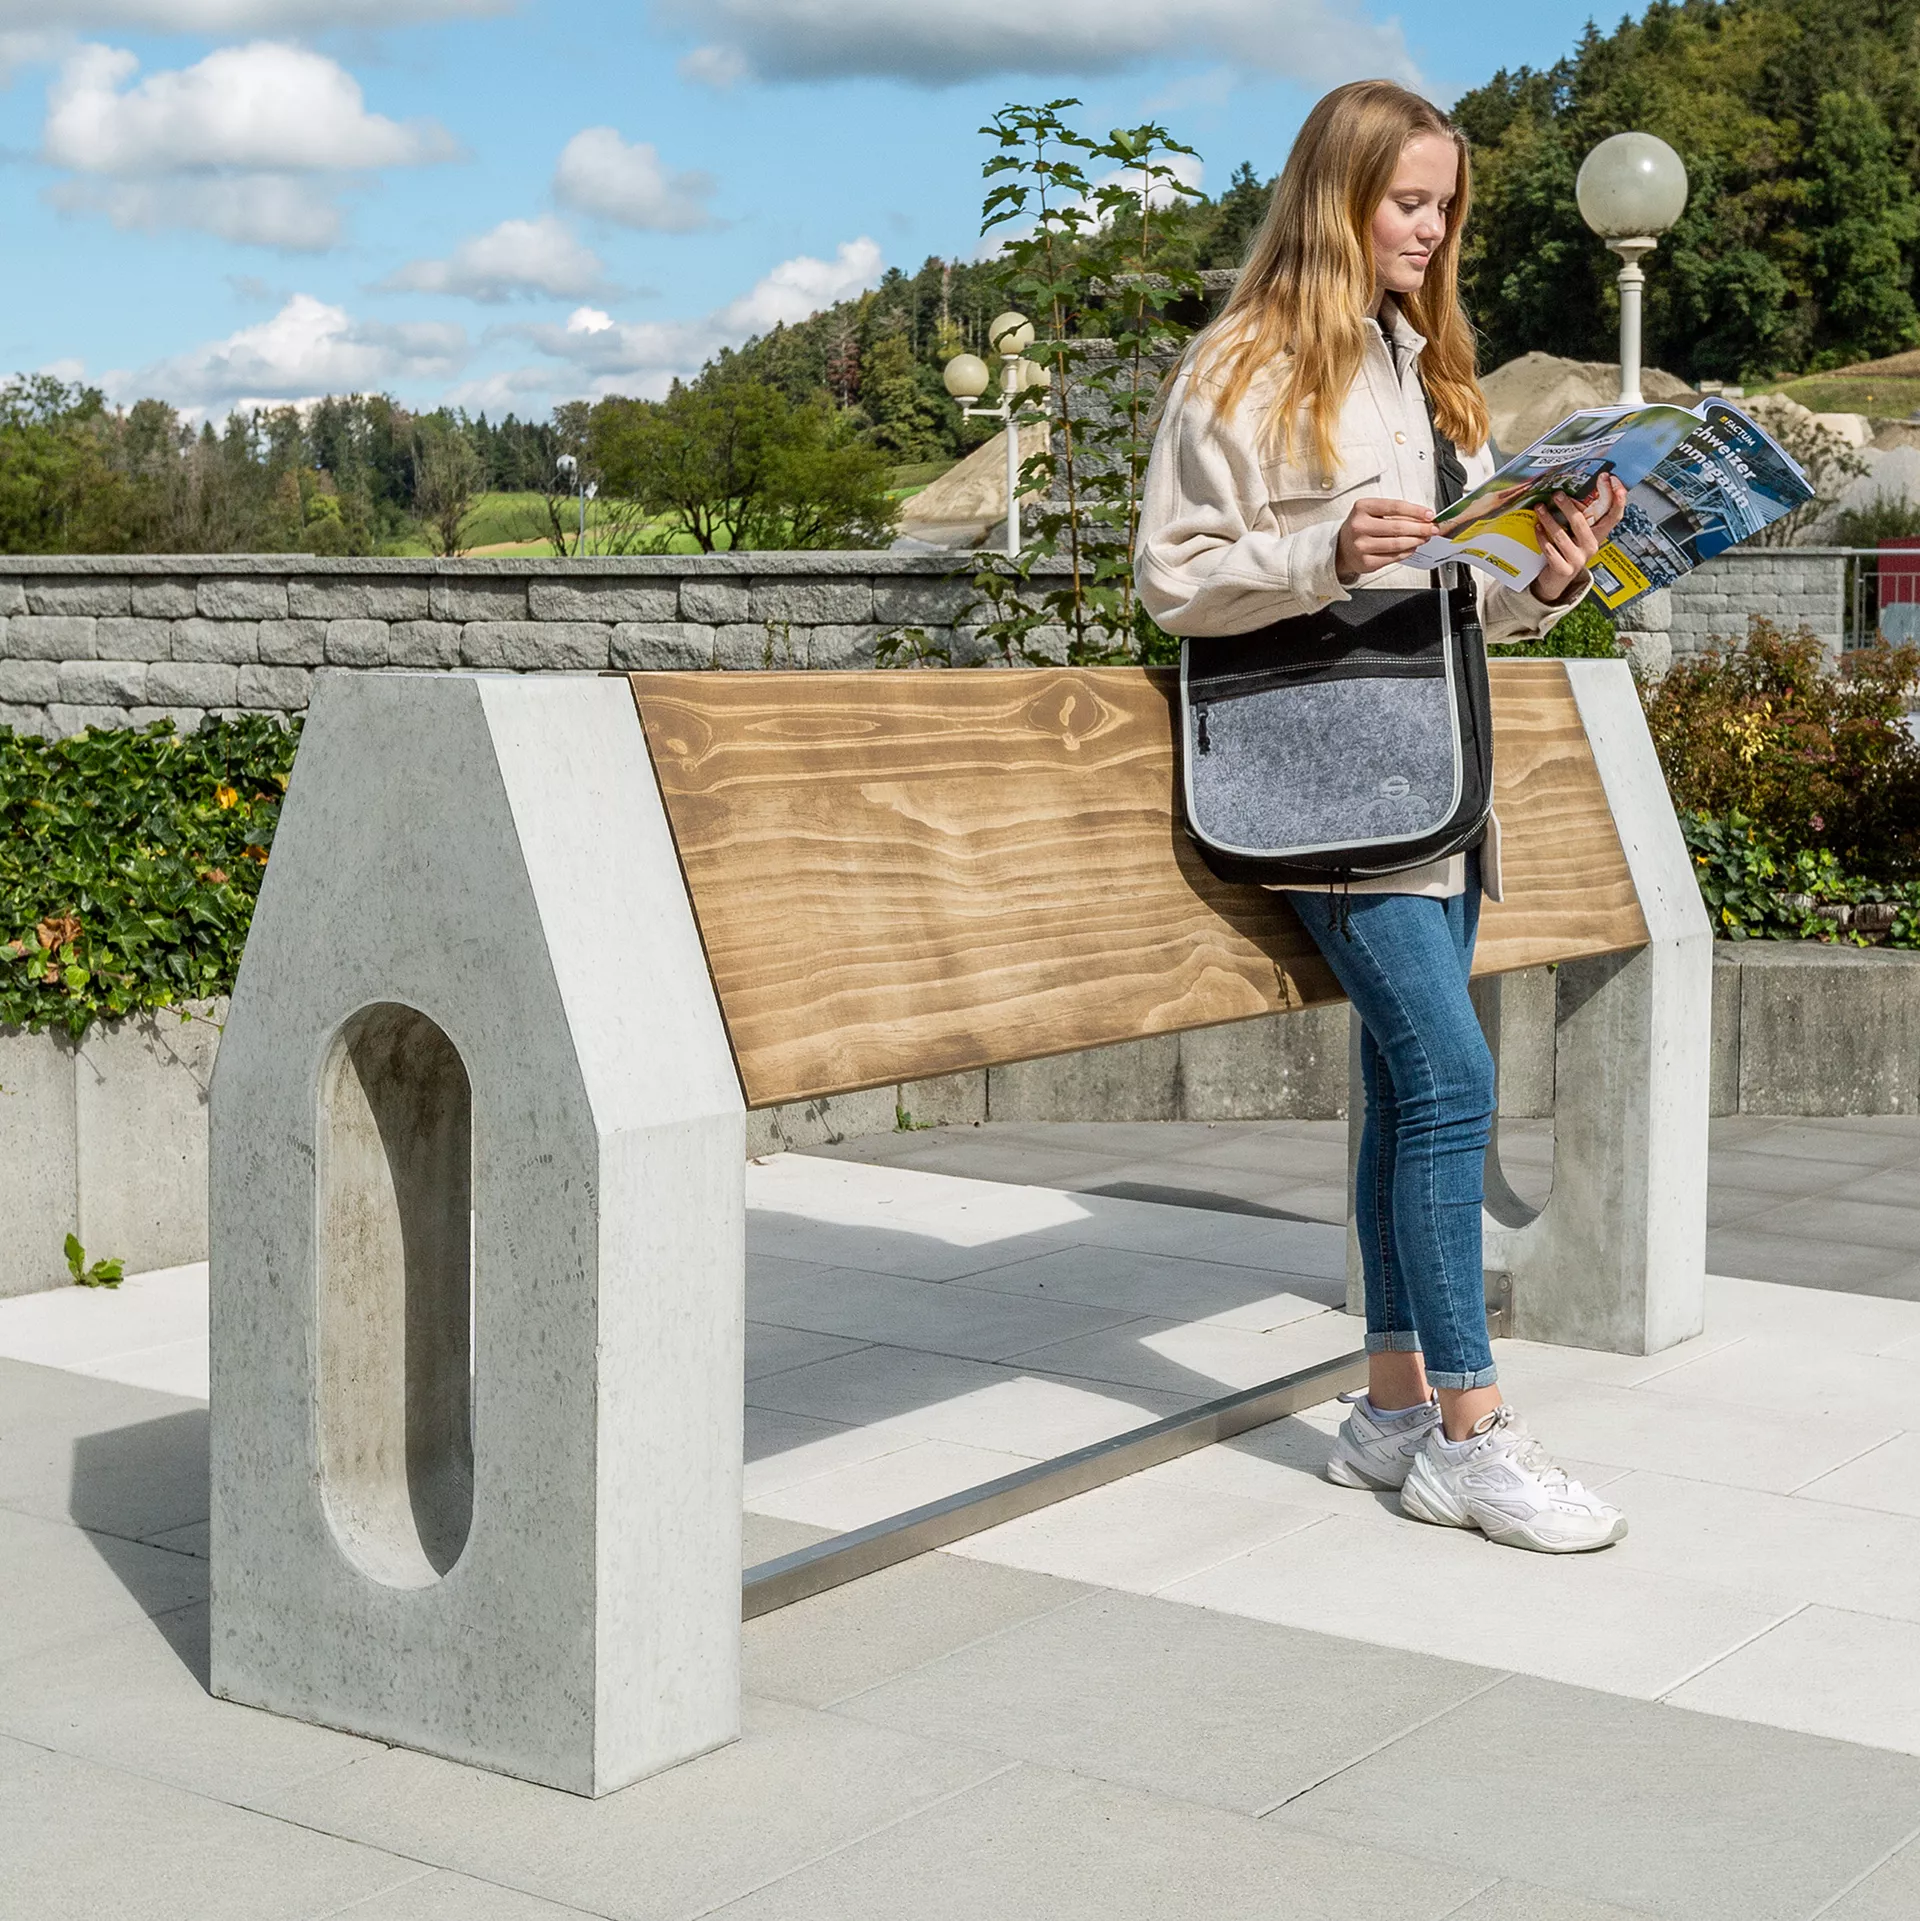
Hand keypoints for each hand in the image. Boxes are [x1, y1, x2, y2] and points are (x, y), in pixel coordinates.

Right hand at [1335, 496, 1437, 584]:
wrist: (1342, 548)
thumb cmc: (1361, 527)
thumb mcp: (1373, 512)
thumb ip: (1395, 513)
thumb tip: (1423, 518)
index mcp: (1362, 508)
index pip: (1395, 507)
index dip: (1416, 511)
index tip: (1429, 515)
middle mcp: (1359, 526)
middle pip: (1398, 527)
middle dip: (1420, 528)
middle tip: (1432, 529)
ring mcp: (1361, 546)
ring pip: (1397, 543)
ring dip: (1416, 541)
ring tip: (1424, 538)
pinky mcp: (1366, 562)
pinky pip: (1393, 557)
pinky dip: (1407, 552)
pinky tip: (1412, 548)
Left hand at [1531, 475, 1626, 603]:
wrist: (1556, 581)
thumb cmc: (1566, 551)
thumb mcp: (1577, 535)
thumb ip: (1578, 519)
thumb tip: (1568, 491)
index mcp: (1598, 536)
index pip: (1615, 515)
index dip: (1618, 498)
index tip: (1613, 479)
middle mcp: (1592, 547)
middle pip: (1581, 523)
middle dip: (1568, 507)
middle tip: (1556, 494)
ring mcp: (1578, 560)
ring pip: (1561, 536)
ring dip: (1548, 519)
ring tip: (1539, 508)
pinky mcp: (1563, 569)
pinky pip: (1550, 550)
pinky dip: (1541, 537)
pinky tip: (1536, 527)